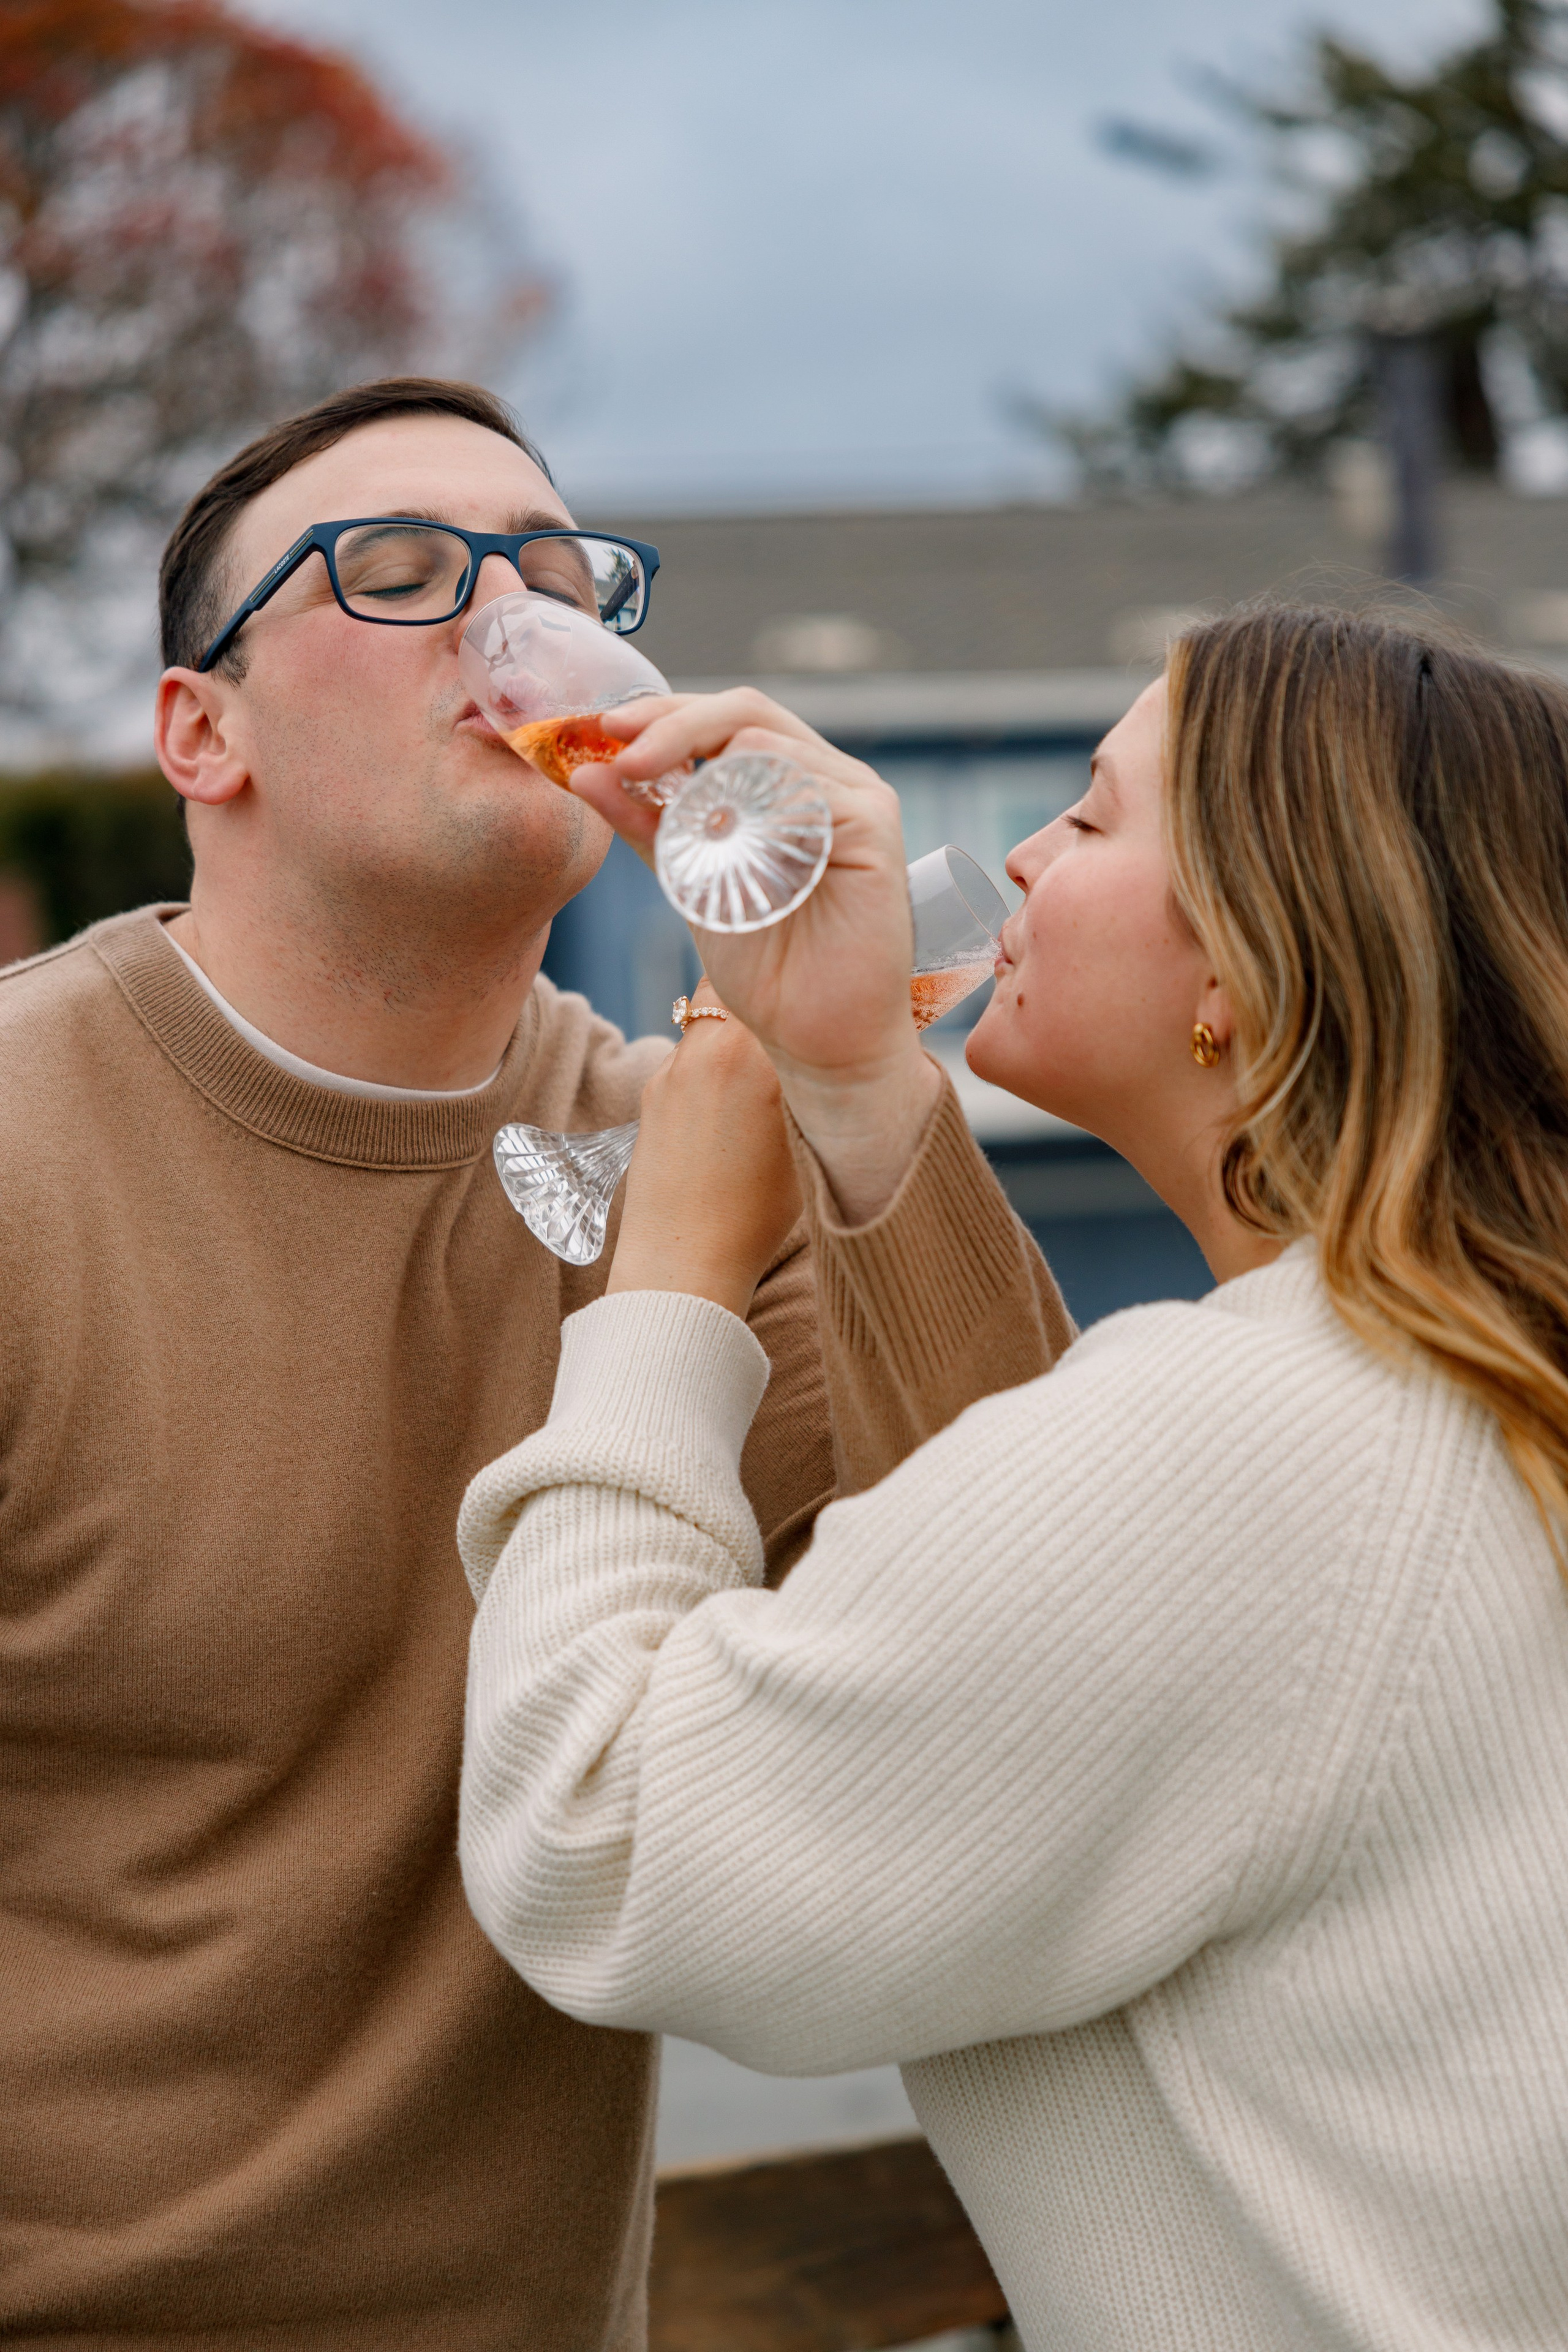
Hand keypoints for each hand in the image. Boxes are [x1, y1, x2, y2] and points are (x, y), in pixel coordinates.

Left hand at [574, 690, 913, 1085]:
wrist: (815, 1036)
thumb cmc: (767, 966)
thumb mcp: (690, 882)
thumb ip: (647, 826)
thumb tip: (586, 773)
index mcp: (786, 781)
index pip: (723, 719)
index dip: (663, 713)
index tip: (605, 728)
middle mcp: (826, 777)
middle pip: (746, 712)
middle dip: (673, 724)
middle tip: (622, 753)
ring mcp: (855, 797)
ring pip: (769, 743)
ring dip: (707, 770)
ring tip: (668, 812)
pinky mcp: (875, 827)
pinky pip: (806, 788)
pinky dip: (754, 804)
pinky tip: (722, 835)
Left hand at [606, 982, 802, 1320]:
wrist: (682, 1261)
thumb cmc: (759, 1214)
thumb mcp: (811, 1142)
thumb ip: (823, 1085)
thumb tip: (838, 1049)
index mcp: (759, 1056)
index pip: (790, 990)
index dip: (810, 992)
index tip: (828, 1006)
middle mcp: (712, 1047)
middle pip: (744, 986)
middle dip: (770, 998)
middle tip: (795, 1024)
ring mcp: (675, 1066)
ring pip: (713, 1014)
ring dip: (740, 1026)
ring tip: (763, 1067)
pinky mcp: (653, 1087)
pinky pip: (692, 1052)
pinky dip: (714, 1062)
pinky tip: (729, 1106)